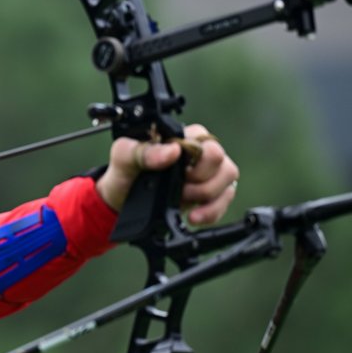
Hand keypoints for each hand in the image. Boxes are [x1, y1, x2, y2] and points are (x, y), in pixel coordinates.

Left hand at [95, 123, 239, 225]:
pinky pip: (226, 199)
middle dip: (199, 181)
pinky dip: (211, 212)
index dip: (193, 163)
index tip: (175, 174)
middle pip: (222, 162)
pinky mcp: (213, 191)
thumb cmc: (125, 173)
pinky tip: (193, 216)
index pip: (205, 142)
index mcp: (182, 136)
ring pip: (228, 178)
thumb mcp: (123, 158)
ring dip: (206, 196)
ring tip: (181, 200)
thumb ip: (143, 151)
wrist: (122, 200)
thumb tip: (172, 151)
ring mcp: (209, 171)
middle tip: (178, 188)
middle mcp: (200, 150)